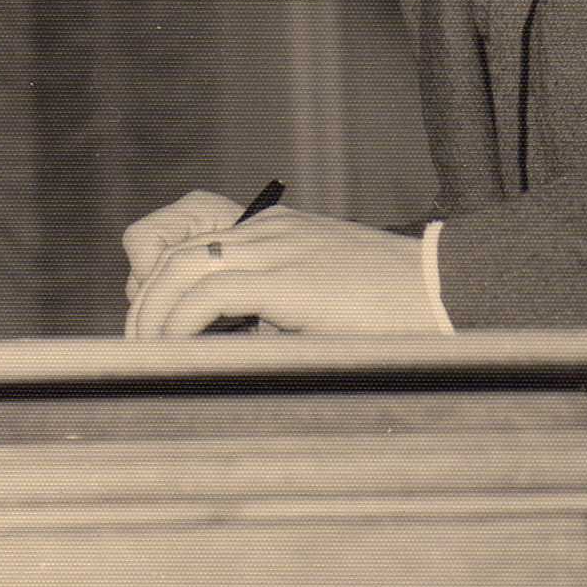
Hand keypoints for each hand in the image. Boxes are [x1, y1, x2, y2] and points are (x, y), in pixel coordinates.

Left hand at [122, 189, 438, 339]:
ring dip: (152, 316)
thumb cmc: (393, 311)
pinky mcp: (289, 278)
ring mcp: (278, 248)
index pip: (189, 229)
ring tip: (148, 358)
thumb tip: (221, 346)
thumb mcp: (320, 303)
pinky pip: (209, 295)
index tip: (153, 315)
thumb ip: (273, 311)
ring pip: (180, 268)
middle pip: (172, 251)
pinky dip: (180, 326)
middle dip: (143, 302)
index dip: (155, 267)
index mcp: (275, 229)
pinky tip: (179, 355)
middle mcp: (269, 230)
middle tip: (138, 350)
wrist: (449, 295)